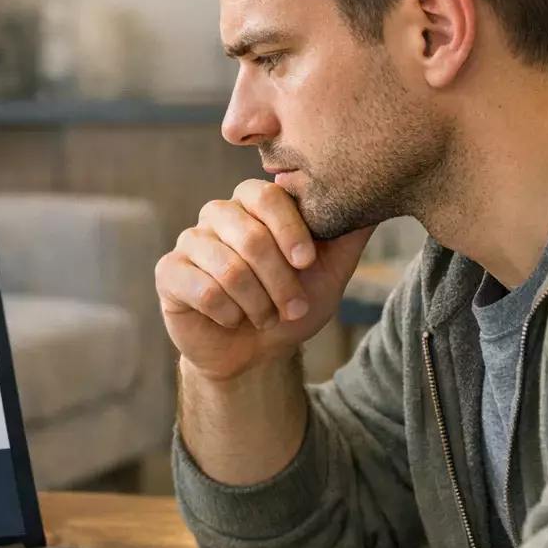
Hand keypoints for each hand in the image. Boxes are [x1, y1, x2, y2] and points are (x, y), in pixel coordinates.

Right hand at [155, 179, 373, 381]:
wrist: (257, 353)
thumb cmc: (291, 306)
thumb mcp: (331, 270)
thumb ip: (347, 231)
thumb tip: (378, 194)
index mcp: (254, 204)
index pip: (267, 195)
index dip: (289, 230)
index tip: (306, 263)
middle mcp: (218, 215)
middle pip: (248, 235)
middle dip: (279, 281)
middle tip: (292, 307)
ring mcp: (190, 242)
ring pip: (228, 268)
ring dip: (257, 304)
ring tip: (265, 317)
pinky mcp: (169, 273)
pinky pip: (202, 290)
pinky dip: (228, 314)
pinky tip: (232, 320)